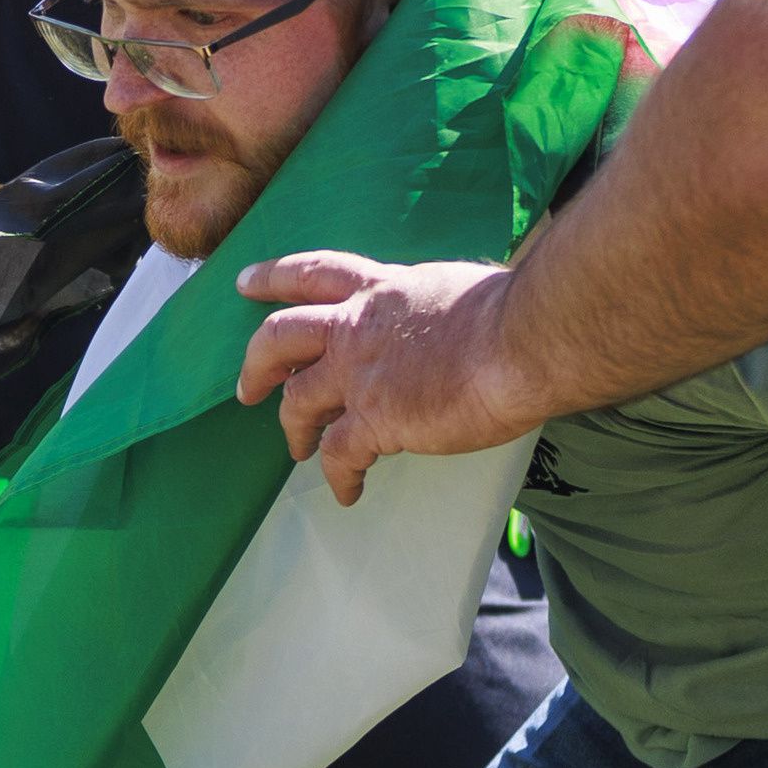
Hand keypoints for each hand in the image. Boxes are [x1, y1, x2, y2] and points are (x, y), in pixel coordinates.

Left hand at [232, 252, 532, 504]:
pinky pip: (338, 455)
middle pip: (279, 337)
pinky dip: (338, 478)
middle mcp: (358, 326)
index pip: (314, 273)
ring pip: (297, 401)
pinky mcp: (376, 419)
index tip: (244, 283)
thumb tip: (443, 312)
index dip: (273, 277)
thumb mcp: (455, 286)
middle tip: (248, 388)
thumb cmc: (510, 310)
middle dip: (256, 364)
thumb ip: (430, 302)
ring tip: (295, 449)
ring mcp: (360, 374)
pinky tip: (347, 493)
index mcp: (381, 290)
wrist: (522, 341)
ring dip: (291, 429)